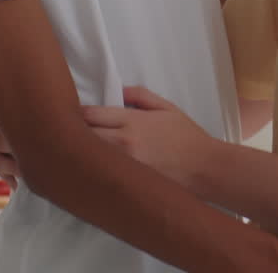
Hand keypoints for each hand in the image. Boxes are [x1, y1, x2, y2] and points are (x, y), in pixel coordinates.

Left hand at [83, 86, 213, 188]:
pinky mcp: (126, 184)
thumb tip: (116, 92)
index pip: (90, 115)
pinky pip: (101, 175)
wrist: (204, 168)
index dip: (79, 114)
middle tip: (73, 133)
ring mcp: (123, 166)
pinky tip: (94, 169)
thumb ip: (139, 95)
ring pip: (88, 158)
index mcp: (132, 122)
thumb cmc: (186, 136)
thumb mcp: (167, 108)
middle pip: (82, 137)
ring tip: (80, 151)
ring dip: (81, 153)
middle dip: (75, 134)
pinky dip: (93, 170)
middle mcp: (124, 144)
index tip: (77, 115)